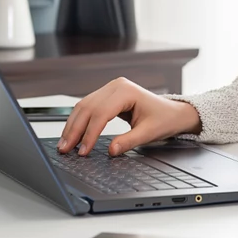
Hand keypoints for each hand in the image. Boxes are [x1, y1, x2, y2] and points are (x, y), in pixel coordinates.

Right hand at [57, 77, 201, 156]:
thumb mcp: (149, 133)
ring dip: (72, 126)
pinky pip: (88, 107)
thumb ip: (129, 141)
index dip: (90, 134)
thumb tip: (111, 150)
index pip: (101, 113)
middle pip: (88, 108)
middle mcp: (115, 86)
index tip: (84, 151)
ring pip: (84, 106)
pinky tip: (72, 134)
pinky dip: (79, 121)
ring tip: (64, 145)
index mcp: (126, 91)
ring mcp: (110, 89)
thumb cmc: (164, 119)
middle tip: (65, 149)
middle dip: (74, 130)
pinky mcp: (107, 95)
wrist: (173, 112)